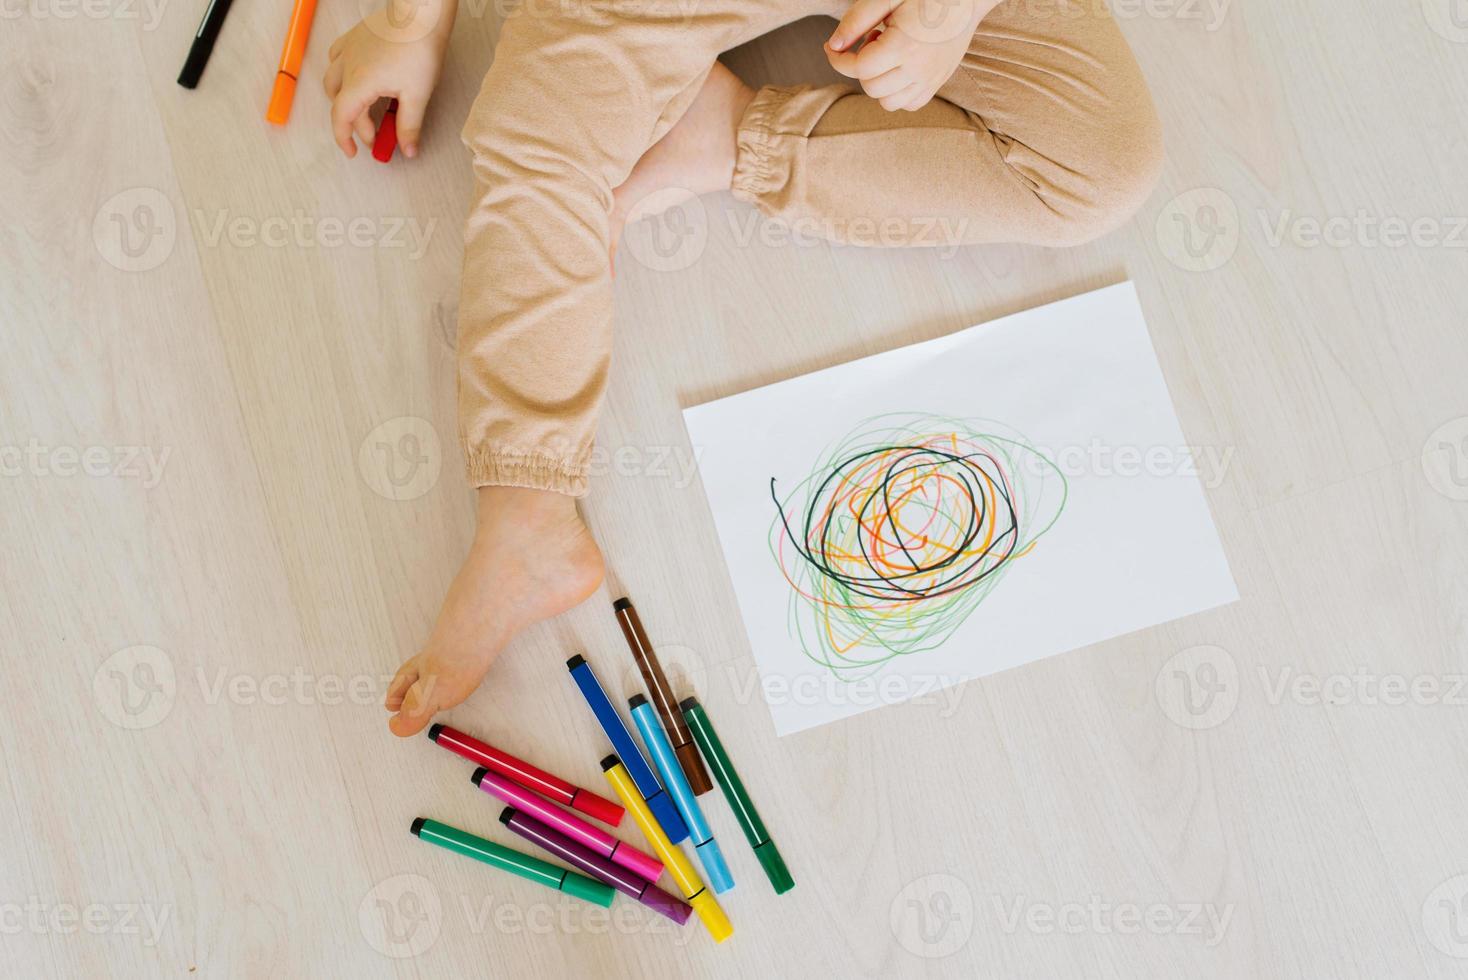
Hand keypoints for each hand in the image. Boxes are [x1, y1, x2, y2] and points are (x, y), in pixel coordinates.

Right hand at [323, 0, 455, 157]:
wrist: (420, 14)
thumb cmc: (419, 47)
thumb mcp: (417, 95)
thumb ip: (409, 126)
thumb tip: (407, 150)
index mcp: (359, 84)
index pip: (342, 119)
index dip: (344, 139)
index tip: (355, 153)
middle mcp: (347, 67)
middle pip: (341, 104)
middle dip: (356, 125)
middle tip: (378, 137)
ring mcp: (349, 50)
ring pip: (333, 81)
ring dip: (344, 100)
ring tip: (363, 111)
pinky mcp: (355, 38)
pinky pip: (337, 59)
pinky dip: (342, 74)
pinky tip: (356, 79)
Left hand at [825, 0, 993, 111]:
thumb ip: (857, 20)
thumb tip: (834, 45)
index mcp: (905, 46)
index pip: (860, 69)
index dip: (839, 59)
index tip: (833, 47)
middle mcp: (919, 69)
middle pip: (871, 87)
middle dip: (861, 67)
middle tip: (873, 39)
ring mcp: (930, 80)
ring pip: (888, 102)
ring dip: (877, 83)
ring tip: (887, 55)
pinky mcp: (937, 84)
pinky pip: (909, 104)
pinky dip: (896, 93)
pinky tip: (898, 69)